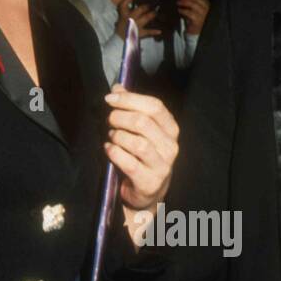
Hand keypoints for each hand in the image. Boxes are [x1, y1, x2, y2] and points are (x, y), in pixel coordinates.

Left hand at [104, 84, 178, 212]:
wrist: (146, 193)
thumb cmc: (142, 157)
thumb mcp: (141, 131)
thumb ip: (131, 108)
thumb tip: (117, 88)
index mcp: (170, 129)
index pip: (155, 107)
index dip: (130, 99)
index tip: (110, 98)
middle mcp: (170, 147)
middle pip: (144, 123)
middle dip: (120, 117)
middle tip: (109, 120)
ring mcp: (162, 166)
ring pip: (137, 143)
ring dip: (118, 137)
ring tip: (111, 137)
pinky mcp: (150, 182)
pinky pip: (129, 163)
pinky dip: (115, 153)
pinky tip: (109, 149)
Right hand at [116, 0, 160, 39]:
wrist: (121, 38)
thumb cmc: (123, 24)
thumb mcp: (123, 14)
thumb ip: (127, 6)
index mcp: (124, 13)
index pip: (125, 2)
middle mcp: (130, 18)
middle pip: (140, 9)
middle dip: (147, 6)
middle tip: (150, 5)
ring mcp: (135, 25)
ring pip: (145, 18)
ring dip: (152, 14)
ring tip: (155, 13)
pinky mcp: (139, 33)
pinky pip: (148, 32)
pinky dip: (154, 31)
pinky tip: (159, 31)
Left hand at [176, 0, 209, 36]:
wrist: (196, 34)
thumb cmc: (195, 21)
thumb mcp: (195, 10)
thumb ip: (192, 3)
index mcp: (207, 5)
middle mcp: (207, 9)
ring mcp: (203, 15)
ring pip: (193, 5)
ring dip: (184, 2)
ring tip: (178, 3)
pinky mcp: (197, 21)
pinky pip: (189, 13)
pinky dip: (183, 10)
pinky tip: (179, 10)